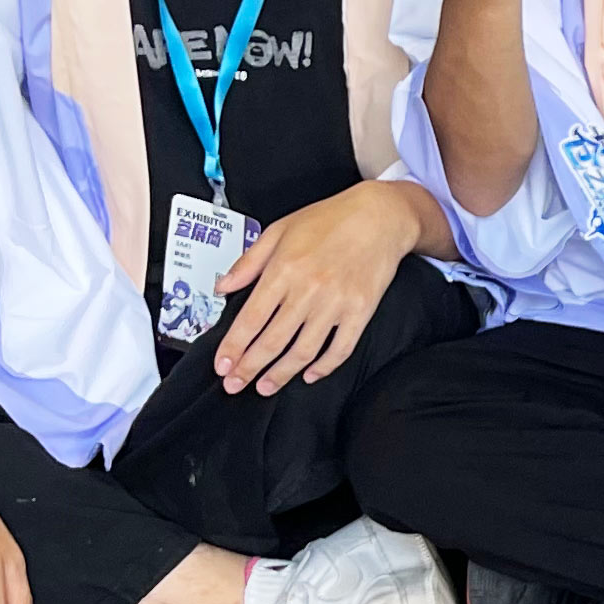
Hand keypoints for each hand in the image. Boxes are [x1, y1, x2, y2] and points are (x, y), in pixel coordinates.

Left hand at [212, 183, 418, 396]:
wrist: (380, 217)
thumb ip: (248, 262)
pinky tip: (309, 375)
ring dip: (281, 374)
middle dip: (250, 367)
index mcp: (284, 269)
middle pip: (273, 341)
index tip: (223, 365)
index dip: (234, 346)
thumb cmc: (330, 219)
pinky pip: (341, 348)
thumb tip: (222, 286)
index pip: (251, 318)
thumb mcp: (279, 230)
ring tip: (265, 387)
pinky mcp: (361, 311)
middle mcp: (308, 290)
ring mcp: (336, 304)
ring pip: (304, 351)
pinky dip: (324, 367)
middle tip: (235, 385)